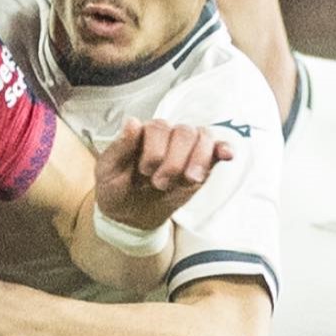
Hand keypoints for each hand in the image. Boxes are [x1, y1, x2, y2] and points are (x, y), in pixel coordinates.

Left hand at [95, 119, 232, 229]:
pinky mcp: (201, 166)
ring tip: (188, 179)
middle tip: (160, 183)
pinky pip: (216, 150)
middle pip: (184, 132)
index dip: (154, 151)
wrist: (128, 214)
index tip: (144, 173)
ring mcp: (186, 150)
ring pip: (203, 138)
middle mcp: (167, 136)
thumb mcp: (107, 170)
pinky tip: (227, 155)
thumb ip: (120, 147)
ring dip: (198, 159)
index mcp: (143, 133)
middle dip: (174, 161)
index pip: (159, 127)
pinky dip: (223, 149)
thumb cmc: (115, 187)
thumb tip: (132, 121)